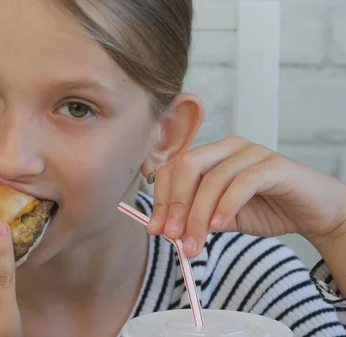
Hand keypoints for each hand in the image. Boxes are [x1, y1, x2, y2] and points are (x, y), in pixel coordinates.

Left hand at [146, 136, 345, 257]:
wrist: (312, 212)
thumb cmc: (264, 209)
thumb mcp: (220, 216)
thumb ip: (196, 217)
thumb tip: (166, 229)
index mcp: (209, 155)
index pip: (172, 168)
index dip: (161, 199)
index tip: (156, 229)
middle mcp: (227, 148)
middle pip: (187, 166)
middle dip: (175, 204)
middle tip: (171, 236)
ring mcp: (252, 152)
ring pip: (214, 178)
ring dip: (198, 215)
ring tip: (193, 243)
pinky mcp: (275, 165)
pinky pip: (244, 182)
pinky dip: (226, 205)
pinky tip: (219, 227)